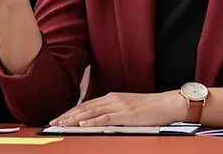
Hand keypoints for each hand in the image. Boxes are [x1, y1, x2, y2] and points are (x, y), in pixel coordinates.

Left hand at [50, 91, 183, 126]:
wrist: (168, 104)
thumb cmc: (151, 108)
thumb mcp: (128, 107)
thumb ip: (114, 111)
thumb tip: (99, 119)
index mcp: (113, 98)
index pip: (87, 104)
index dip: (71, 111)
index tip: (59, 117)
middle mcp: (113, 99)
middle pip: (85, 107)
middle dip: (68, 115)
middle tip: (53, 122)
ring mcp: (119, 106)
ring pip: (91, 112)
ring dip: (74, 119)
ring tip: (62, 124)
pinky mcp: (126, 114)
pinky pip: (106, 118)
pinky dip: (92, 121)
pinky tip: (83, 124)